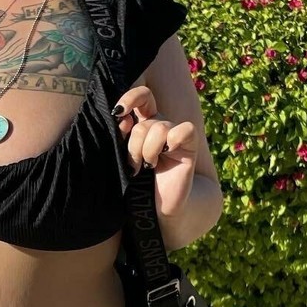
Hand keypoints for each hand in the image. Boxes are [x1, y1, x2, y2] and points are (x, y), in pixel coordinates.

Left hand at [112, 86, 198, 217]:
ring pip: (158, 126)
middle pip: (145, 113)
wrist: (154, 210)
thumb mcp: (120, 159)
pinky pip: (183, 130)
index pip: (141, 96)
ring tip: (144, 167)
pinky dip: (172, 141)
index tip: (117, 114)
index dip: (130, 99)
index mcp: (141, 124)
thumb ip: (119, 137)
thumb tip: (120, 117)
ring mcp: (174, 135)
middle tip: (130, 162)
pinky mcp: (188, 146)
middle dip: (133, 139)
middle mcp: (158, 126)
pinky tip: (165, 156)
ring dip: (146, 150)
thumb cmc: (134, 186)